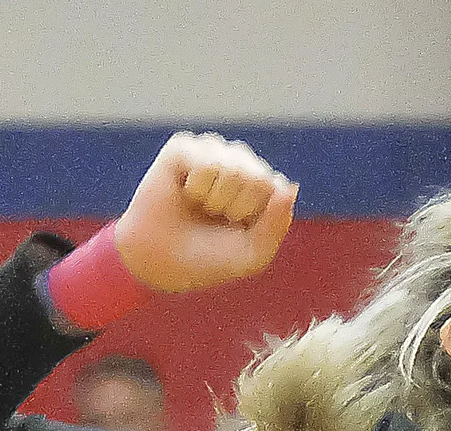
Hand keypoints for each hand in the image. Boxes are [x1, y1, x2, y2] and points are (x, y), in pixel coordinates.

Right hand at [113, 132, 299, 293]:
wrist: (161, 263)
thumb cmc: (209, 258)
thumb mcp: (253, 254)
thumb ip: (277, 224)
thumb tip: (289, 186)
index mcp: (261, 184)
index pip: (275, 189)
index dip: (254, 218)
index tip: (235, 229)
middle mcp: (239, 161)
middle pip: (257, 179)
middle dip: (235, 209)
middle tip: (214, 218)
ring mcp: (211, 151)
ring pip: (234, 170)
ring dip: (215, 200)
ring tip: (200, 207)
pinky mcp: (184, 147)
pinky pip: (207, 163)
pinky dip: (196, 188)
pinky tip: (185, 193)